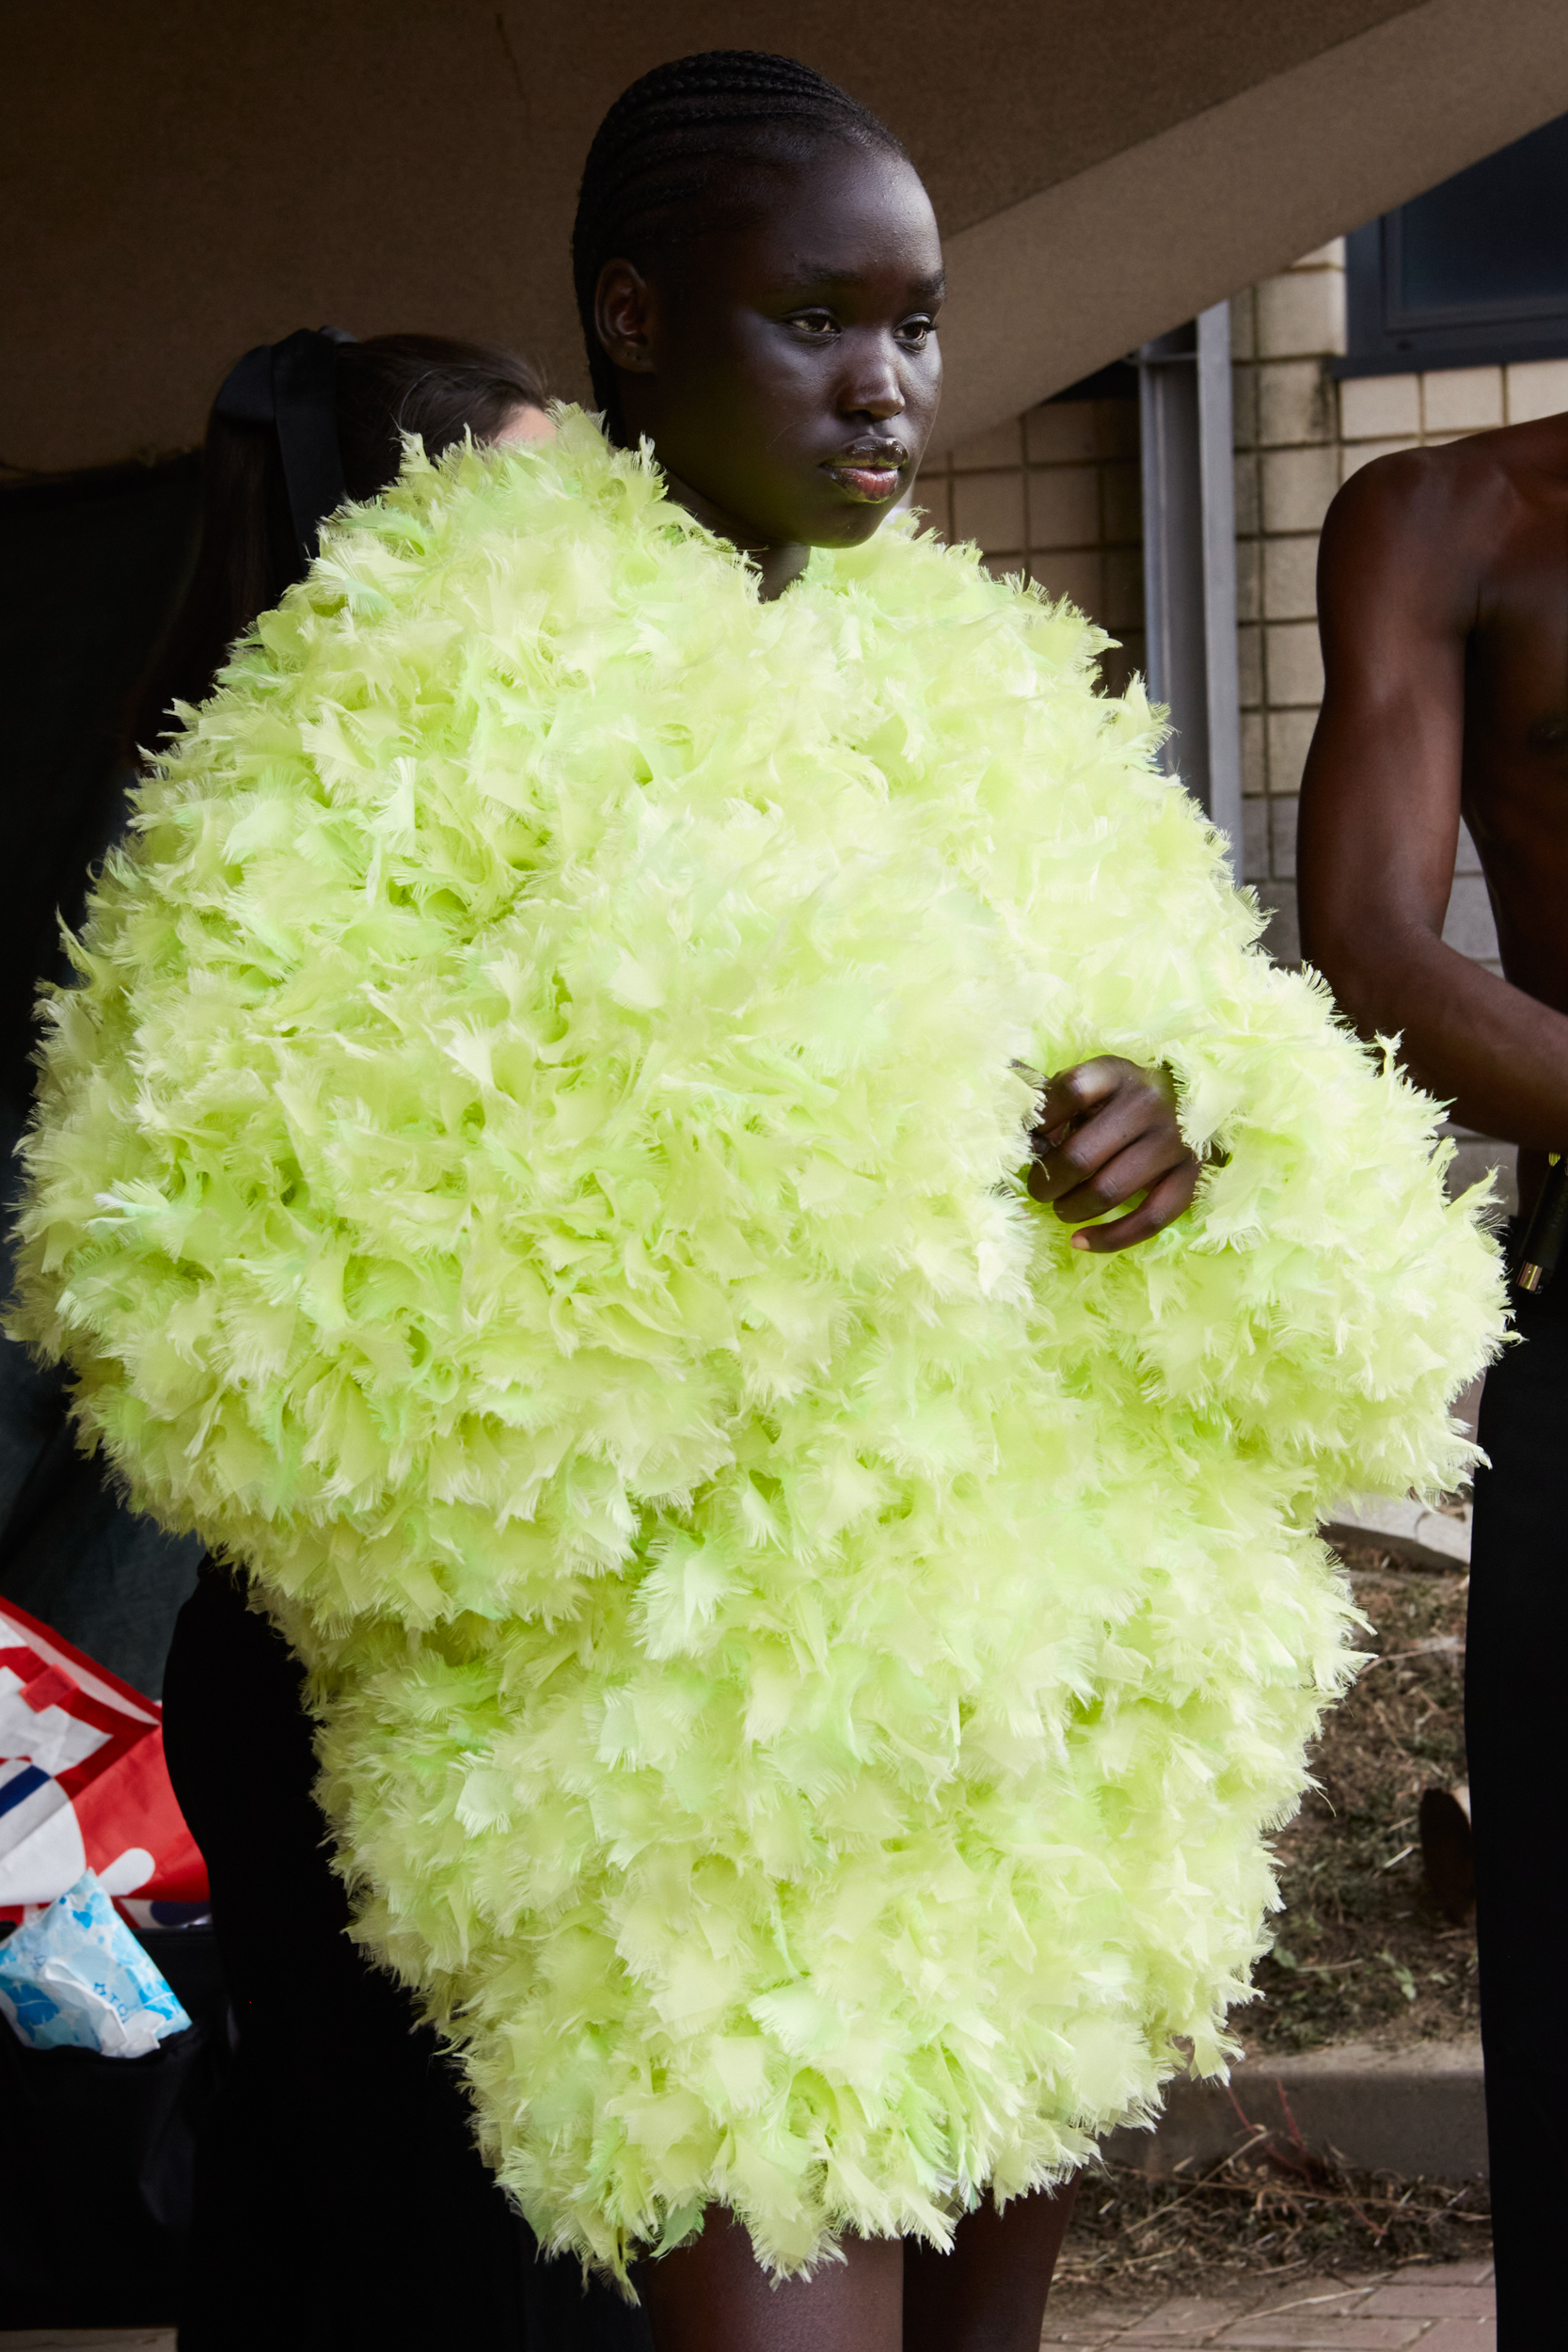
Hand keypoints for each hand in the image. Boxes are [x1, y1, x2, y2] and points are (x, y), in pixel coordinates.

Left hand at [1025, 1056, 1201, 1252]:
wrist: (1189, 1103)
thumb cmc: (1120, 1099)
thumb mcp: (1088, 1086)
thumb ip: (1050, 1101)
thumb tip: (1010, 1120)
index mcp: (1116, 1074)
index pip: (1071, 1091)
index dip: (1040, 1119)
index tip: (1028, 1139)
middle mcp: (1149, 1103)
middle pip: (1081, 1155)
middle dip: (1047, 1182)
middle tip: (1038, 1188)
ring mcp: (1173, 1141)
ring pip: (1109, 1191)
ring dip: (1072, 1209)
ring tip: (1061, 1208)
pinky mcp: (1191, 1175)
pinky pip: (1150, 1219)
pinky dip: (1110, 1239)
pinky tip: (1081, 1241)